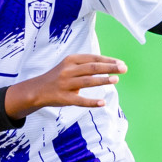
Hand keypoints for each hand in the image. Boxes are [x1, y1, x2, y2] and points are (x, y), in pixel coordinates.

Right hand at [11, 54, 125, 113]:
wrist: (37, 90)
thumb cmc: (58, 77)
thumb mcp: (69, 66)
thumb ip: (86, 65)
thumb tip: (110, 65)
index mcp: (70, 60)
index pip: (92, 59)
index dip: (108, 60)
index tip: (121, 63)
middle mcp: (68, 71)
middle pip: (92, 68)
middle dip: (109, 68)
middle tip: (123, 68)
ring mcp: (65, 85)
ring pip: (87, 82)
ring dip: (102, 80)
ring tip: (116, 80)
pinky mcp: (64, 98)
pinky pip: (80, 100)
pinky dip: (92, 102)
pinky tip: (102, 102)